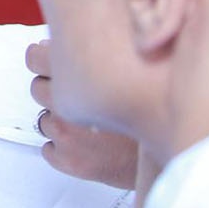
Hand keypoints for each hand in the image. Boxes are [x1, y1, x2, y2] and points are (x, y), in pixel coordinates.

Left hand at [26, 38, 140, 188]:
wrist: (172, 154)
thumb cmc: (154, 112)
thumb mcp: (128, 71)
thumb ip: (95, 56)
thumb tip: (61, 44)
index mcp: (78, 79)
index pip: (36, 58)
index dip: (41, 57)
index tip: (43, 56)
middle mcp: (65, 110)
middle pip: (38, 88)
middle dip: (51, 88)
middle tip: (73, 93)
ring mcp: (66, 139)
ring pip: (43, 120)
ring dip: (58, 119)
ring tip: (88, 122)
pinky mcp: (70, 163)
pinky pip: (48, 150)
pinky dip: (61, 148)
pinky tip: (86, 143)